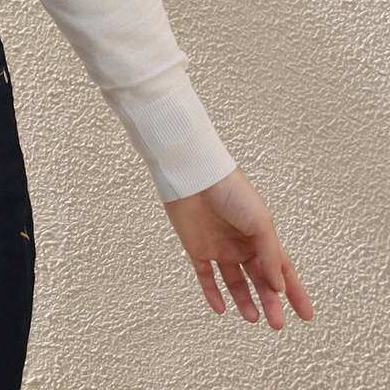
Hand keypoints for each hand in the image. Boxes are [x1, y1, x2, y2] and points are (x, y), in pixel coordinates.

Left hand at [163, 165, 314, 329]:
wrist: (195, 177)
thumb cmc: (231, 192)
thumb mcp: (261, 223)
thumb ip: (270, 256)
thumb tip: (278, 287)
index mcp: (261, 236)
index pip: (282, 269)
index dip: (294, 291)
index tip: (306, 314)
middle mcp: (241, 244)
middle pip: (259, 280)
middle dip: (270, 302)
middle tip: (277, 323)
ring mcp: (219, 247)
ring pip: (234, 282)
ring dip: (244, 300)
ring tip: (253, 317)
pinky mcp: (197, 248)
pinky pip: (205, 276)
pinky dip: (212, 293)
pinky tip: (220, 308)